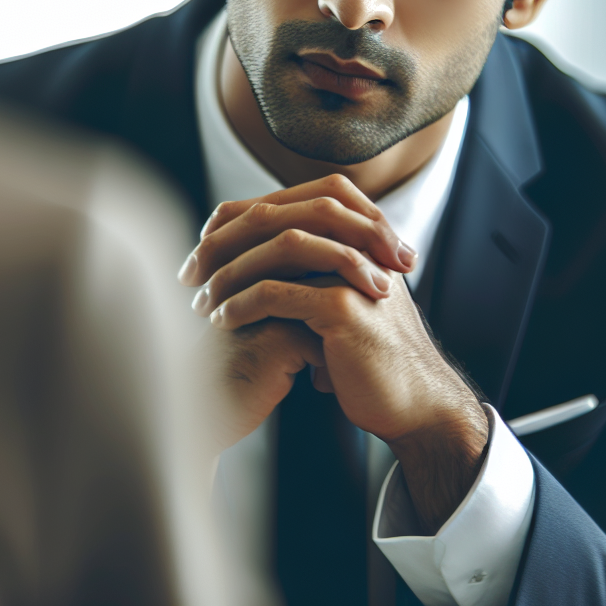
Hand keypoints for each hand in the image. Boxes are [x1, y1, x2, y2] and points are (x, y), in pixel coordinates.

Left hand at [180, 175, 488, 532]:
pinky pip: (278, 294)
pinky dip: (243, 304)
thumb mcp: (348, 302)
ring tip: (203, 301)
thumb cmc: (372, 358)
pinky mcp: (344, 306)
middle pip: (278, 215)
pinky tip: (223, 322)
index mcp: (357, 234)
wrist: (415, 403)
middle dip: (225, 241)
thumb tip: (263, 256)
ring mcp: (355, 270)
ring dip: (231, 272)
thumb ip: (318, 273)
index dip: (239, 217)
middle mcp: (359, 242)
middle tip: (190, 272)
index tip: (204, 248)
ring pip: (279, 248)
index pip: (287, 202)